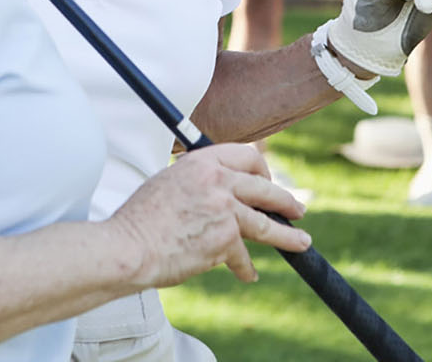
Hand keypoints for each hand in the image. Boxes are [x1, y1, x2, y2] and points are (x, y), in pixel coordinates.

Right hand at [106, 144, 310, 286]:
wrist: (129, 248)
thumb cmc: (140, 219)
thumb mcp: (168, 183)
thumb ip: (197, 181)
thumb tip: (220, 190)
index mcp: (202, 161)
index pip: (246, 156)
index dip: (262, 170)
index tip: (267, 181)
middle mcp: (218, 181)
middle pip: (264, 188)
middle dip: (285, 201)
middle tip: (297, 210)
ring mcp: (225, 210)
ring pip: (266, 224)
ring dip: (288, 236)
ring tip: (302, 243)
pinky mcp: (226, 240)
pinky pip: (243, 256)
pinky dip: (244, 268)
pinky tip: (247, 274)